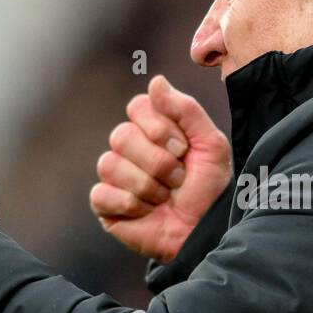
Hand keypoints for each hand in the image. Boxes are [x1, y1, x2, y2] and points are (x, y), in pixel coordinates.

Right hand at [90, 75, 231, 261]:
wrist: (205, 231)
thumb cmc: (210, 189)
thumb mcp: (210, 145)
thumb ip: (186, 109)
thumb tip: (155, 80)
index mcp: (152, 128)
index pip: (137, 107)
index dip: (160, 129)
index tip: (183, 150)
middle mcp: (129, 148)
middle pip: (121, 135)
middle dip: (158, 162)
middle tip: (178, 180)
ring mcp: (115, 176)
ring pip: (109, 164)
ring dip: (147, 186)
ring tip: (165, 198)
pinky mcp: (105, 205)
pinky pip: (101, 194)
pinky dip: (130, 205)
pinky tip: (147, 212)